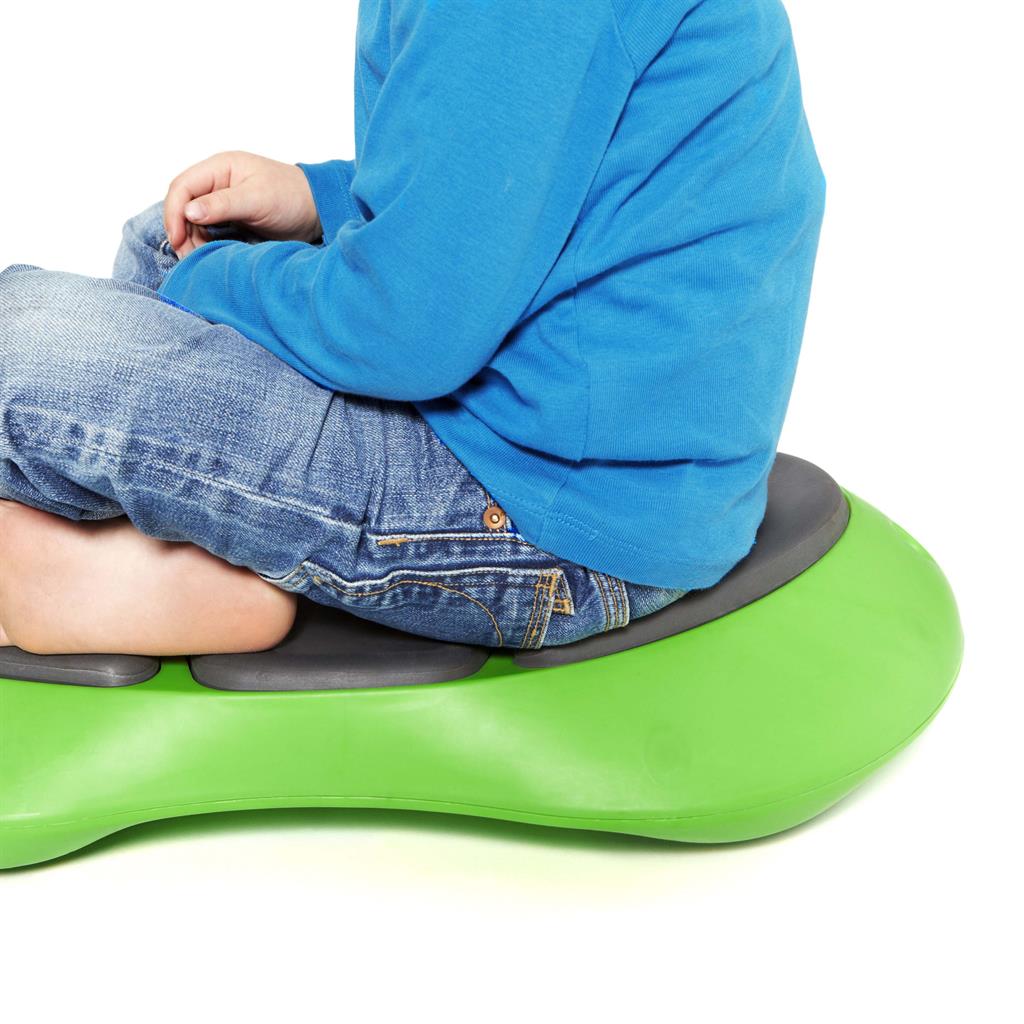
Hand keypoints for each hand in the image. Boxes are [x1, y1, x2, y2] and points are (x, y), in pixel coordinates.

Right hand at [163, 150, 321, 257]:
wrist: (317, 211)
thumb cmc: (292, 197)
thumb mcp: (256, 199)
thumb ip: (221, 205)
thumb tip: (188, 212)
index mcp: (220, 167)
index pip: (183, 186)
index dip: (174, 212)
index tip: (177, 239)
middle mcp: (217, 182)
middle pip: (184, 205)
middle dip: (181, 230)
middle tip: (186, 255)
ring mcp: (223, 201)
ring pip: (193, 221)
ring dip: (192, 240)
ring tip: (198, 259)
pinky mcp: (232, 220)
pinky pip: (208, 232)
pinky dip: (205, 244)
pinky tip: (209, 256)